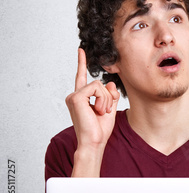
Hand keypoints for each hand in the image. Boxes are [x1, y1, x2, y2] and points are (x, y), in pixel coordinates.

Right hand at [65, 48, 119, 175]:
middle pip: (99, 83)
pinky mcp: (76, 98)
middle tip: (104, 112)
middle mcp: (75, 96)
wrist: (94, 142)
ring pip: (99, 85)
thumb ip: (110, 95)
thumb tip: (110, 83)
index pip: (82, 77)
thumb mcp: (110, 109)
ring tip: (101, 112)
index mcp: (81, 98)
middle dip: (108, 97)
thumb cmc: (100, 130)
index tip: (81, 50)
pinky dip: (102, 99)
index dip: (81, 63)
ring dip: (106, 99)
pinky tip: (98, 110)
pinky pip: (96, 88)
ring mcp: (74, 96)